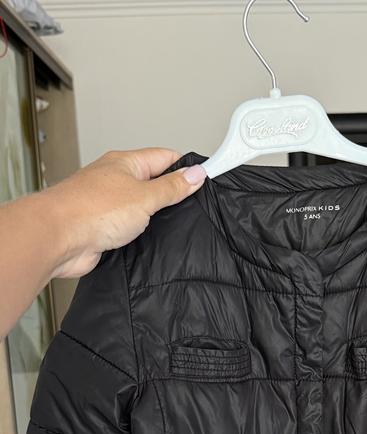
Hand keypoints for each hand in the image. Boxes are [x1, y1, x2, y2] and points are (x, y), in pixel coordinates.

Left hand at [0, 147, 206, 338]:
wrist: (57, 238)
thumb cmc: (91, 210)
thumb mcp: (145, 197)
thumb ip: (171, 188)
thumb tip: (195, 175)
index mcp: (126, 163)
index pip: (165, 158)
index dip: (187, 166)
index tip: (206, 177)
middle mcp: (115, 180)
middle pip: (153, 181)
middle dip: (172, 193)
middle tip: (193, 203)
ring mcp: (108, 204)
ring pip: (141, 206)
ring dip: (155, 215)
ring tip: (172, 222)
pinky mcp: (103, 227)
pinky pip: (129, 226)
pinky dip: (141, 232)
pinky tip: (150, 239)